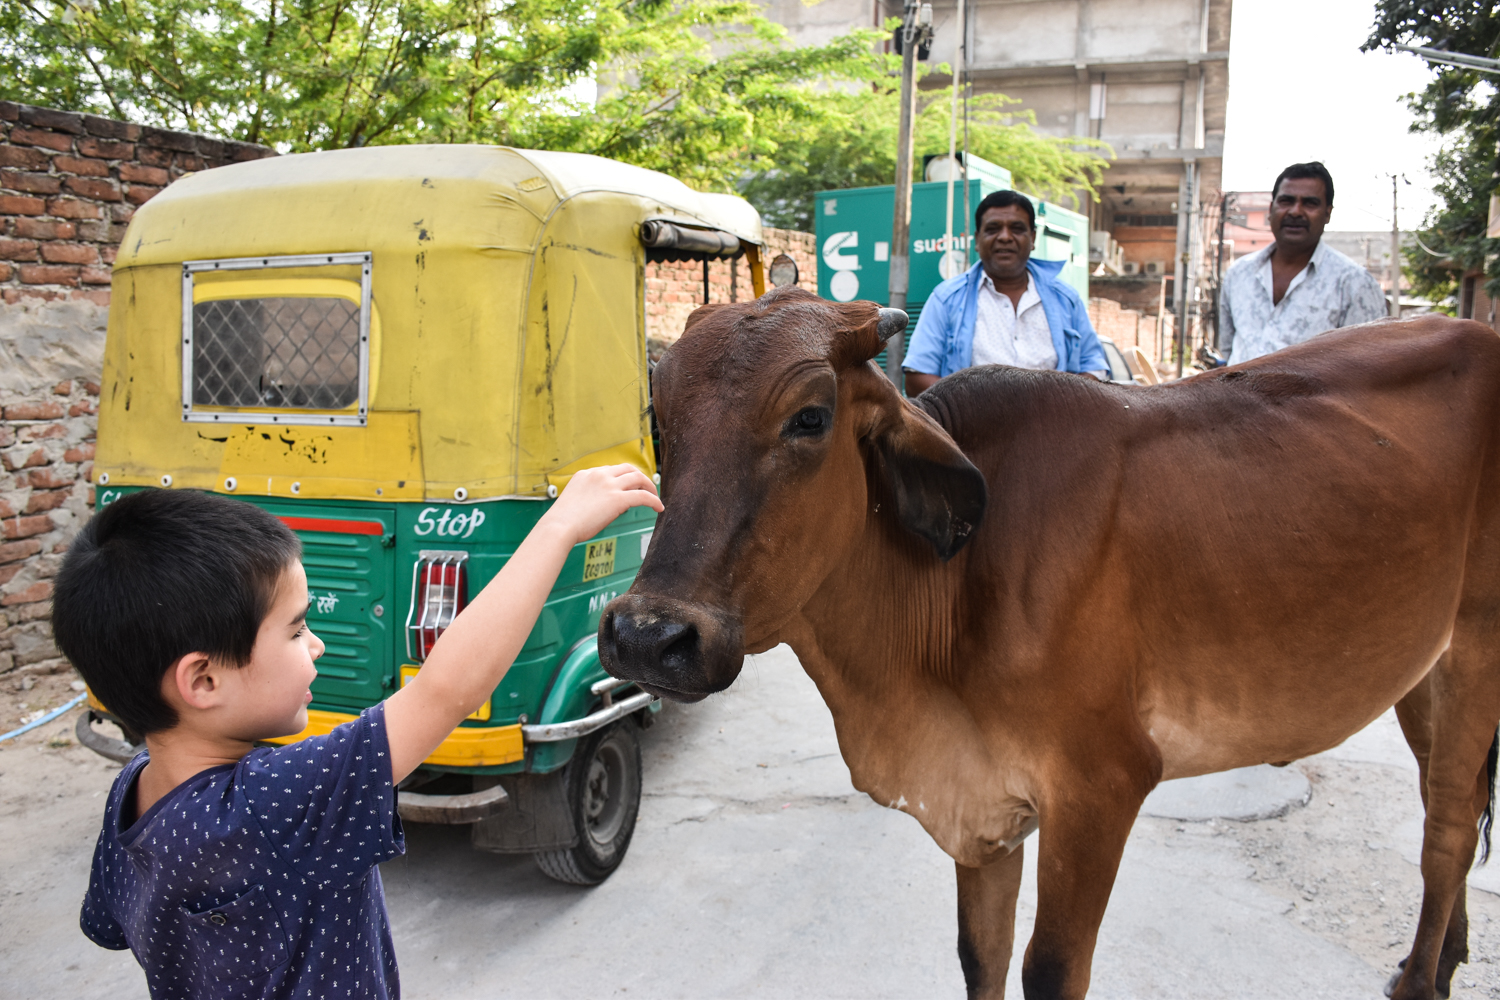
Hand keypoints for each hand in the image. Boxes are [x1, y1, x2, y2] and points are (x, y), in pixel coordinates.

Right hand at [542, 464, 662, 544]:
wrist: (559, 527)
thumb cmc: (562, 522)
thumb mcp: (574, 501)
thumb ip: (589, 497)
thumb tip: (605, 506)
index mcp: (586, 474)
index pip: (611, 470)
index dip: (622, 479)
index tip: (628, 489)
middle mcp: (599, 475)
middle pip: (628, 469)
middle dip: (640, 477)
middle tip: (647, 489)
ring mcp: (609, 485)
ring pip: (638, 478)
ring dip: (650, 487)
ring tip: (655, 498)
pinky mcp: (618, 499)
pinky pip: (643, 496)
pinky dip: (654, 500)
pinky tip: (658, 508)